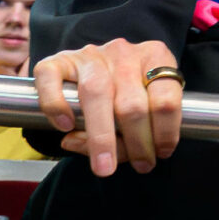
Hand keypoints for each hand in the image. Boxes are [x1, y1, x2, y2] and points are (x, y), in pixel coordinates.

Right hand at [33, 39, 183, 177]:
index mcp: (155, 57)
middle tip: (141, 166)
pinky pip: (52, 80)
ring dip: (102, 137)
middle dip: (137, 143)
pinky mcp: (57, 59)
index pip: (166, 99)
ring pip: (96, 94)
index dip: (165, 132)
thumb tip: (106, 158)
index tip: (162, 153)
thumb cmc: (125, 90)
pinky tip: (65, 128)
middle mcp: (123, 53)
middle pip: (132, 104)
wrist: (89, 66)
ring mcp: (89, 55)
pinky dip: (56, 106)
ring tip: (104, 166)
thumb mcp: (145, 103)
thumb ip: (135, 131)